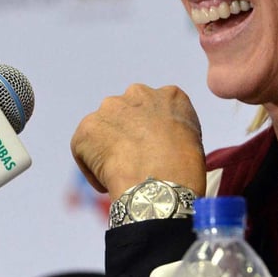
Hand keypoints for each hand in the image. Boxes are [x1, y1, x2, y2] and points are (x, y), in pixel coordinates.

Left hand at [70, 83, 206, 199]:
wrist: (159, 183)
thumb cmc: (183, 172)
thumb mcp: (193, 141)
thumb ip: (173, 131)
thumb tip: (160, 144)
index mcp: (170, 96)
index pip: (156, 108)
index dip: (151, 132)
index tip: (152, 150)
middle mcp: (138, 93)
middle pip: (126, 113)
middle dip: (126, 133)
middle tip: (132, 160)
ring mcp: (110, 107)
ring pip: (103, 128)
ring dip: (107, 147)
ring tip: (120, 174)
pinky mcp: (87, 127)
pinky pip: (84, 148)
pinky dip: (92, 167)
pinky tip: (107, 182)